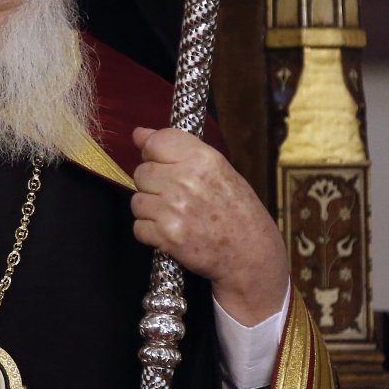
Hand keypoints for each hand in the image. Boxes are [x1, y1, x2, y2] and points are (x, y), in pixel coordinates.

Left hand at [130, 126, 288, 325]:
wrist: (251, 254)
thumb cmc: (238, 211)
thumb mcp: (219, 170)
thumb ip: (179, 149)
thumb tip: (139, 134)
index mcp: (203, 159)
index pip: (155, 142)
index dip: (153, 153)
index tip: (160, 162)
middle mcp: (186, 181)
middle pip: (141, 172)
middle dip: (152, 184)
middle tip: (174, 195)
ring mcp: (174, 209)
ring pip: (137, 200)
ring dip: (150, 209)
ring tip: (174, 215)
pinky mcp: (166, 236)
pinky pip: (138, 227)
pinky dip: (150, 232)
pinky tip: (171, 231)